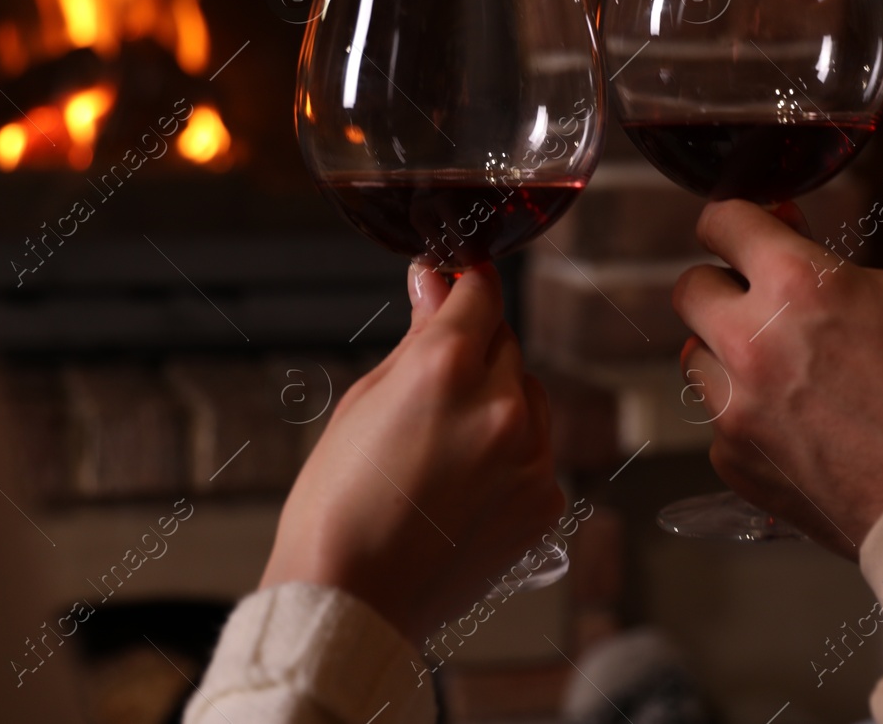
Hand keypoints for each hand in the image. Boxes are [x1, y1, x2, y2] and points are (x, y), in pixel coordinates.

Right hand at [259, 263, 563, 642]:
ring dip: (497, 404)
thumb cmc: (338, 507)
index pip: (481, 294)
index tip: (455, 286)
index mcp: (446, 367)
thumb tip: (437, 282)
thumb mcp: (362, 400)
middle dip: (473, 354)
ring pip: (529, 398)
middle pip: (505, 345)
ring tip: (441, 451)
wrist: (353, 600)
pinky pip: (537, 453)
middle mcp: (501, 405)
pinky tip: (462, 487)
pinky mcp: (544, 501)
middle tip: (428, 395)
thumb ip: (416, 336)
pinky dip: (510, 457)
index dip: (464, 285)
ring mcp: (530, 456)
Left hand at [672, 199, 882, 556]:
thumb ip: (831, 268)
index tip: (737, 231)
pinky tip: (800, 427)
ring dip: (728, 354)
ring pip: (694, 356)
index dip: (733, 223)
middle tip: (758, 301)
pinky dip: (748, 416)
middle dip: (722, 287)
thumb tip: (789, 242)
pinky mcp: (733, 460)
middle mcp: (751, 343)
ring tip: (787, 372)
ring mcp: (735, 408)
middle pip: (690, 288)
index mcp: (798, 286)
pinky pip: (719, 419)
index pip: (724, 222)